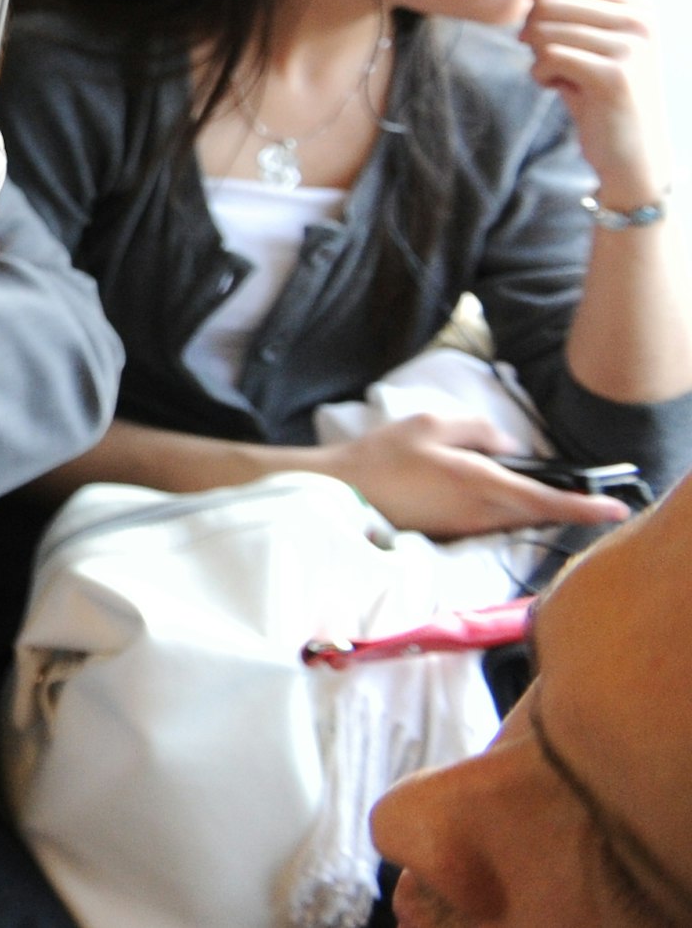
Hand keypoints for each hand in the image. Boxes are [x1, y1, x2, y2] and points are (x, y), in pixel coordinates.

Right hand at [323, 410, 629, 538]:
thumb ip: (477, 430)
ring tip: (548, 493)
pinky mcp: (452, 535)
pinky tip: (504, 498)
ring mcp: (466, 528)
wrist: (343, 493)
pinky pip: (495, 524)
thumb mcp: (429, 424)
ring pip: (517, 520)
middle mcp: (480, 513)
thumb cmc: (383, 455)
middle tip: (584, 494)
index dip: (582, 506)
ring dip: (537, 510)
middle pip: (536, 515)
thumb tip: (511, 446)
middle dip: (563, 506)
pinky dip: (511, 513)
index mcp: (478, 483)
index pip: (543, 500)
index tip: (615, 510)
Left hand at [522, 0, 664, 203]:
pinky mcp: (616, 74)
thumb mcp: (580, 38)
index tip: (558, 41)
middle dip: (536, 36)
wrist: (630, 150)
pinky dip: (542, 75)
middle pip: (546, 4)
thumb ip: (560, 3)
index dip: (539, 12)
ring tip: (567, 77)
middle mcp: (641, 18)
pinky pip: (548, 57)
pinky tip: (563, 90)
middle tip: (558, 63)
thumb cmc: (595, 89)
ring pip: (543, 30)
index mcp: (637, 2)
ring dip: (540, 58)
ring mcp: (632, 45)